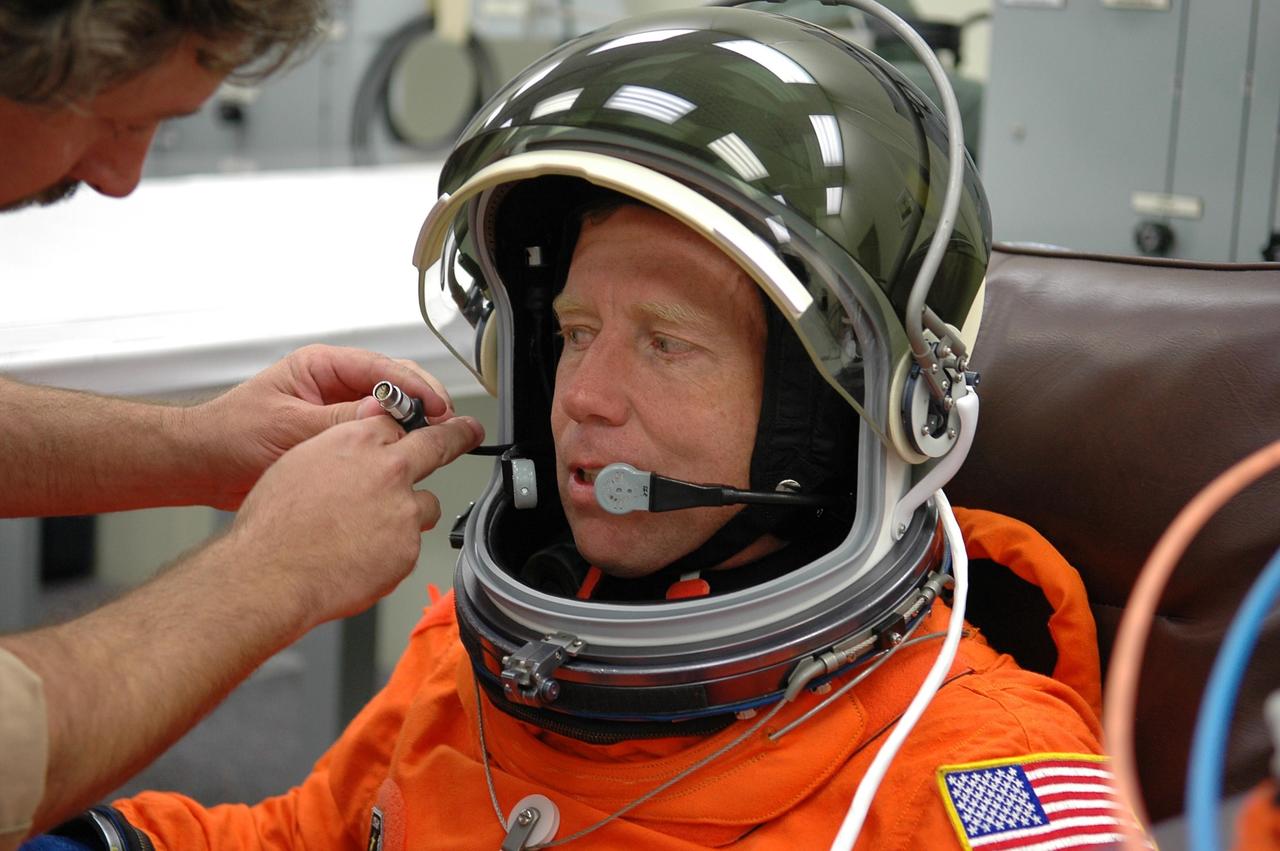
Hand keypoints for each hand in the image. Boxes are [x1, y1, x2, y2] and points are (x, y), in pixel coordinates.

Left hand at [185, 344, 451, 508]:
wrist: (204, 466)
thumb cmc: (231, 437)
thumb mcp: (289, 427)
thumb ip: (338, 421)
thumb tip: (382, 415)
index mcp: (321, 367)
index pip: (382, 368)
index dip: (415, 387)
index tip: (436, 407)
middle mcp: (333, 384)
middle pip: (395, 383)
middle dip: (423, 402)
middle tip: (445, 425)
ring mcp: (337, 409)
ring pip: (390, 409)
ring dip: (413, 423)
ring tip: (435, 441)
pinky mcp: (337, 436)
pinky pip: (376, 434)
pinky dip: (395, 443)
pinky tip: (408, 456)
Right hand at [224, 412, 483, 627]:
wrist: (271, 573)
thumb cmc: (274, 525)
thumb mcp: (298, 463)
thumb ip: (339, 451)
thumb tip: (357, 451)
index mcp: (356, 442)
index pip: (397, 424)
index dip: (403, 432)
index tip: (419, 428)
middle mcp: (388, 470)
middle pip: (437, 444)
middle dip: (457, 434)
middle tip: (469, 431)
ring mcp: (403, 510)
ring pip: (425, 505)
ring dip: (409, 514)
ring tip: (369, 532)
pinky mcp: (408, 548)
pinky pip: (410, 545)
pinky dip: (393, 551)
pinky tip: (362, 558)